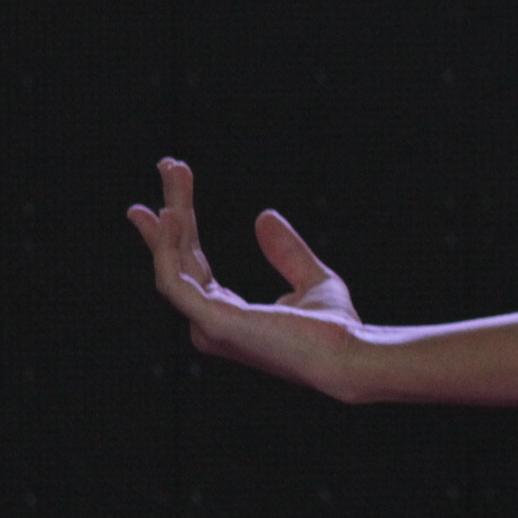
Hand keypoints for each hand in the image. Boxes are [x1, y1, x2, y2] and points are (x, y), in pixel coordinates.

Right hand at [128, 158, 366, 400]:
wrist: (349, 354)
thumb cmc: (335, 329)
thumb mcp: (311, 279)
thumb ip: (286, 251)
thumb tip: (263, 215)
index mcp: (227, 316)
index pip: (191, 267)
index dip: (178, 232)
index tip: (168, 199)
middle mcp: (209, 324)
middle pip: (178, 259)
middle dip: (170, 212)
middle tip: (169, 164)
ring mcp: (208, 327)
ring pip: (172, 265)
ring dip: (169, 218)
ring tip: (173, 171)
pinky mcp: (213, 323)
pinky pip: (176, 280)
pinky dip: (167, 247)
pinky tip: (173, 214)